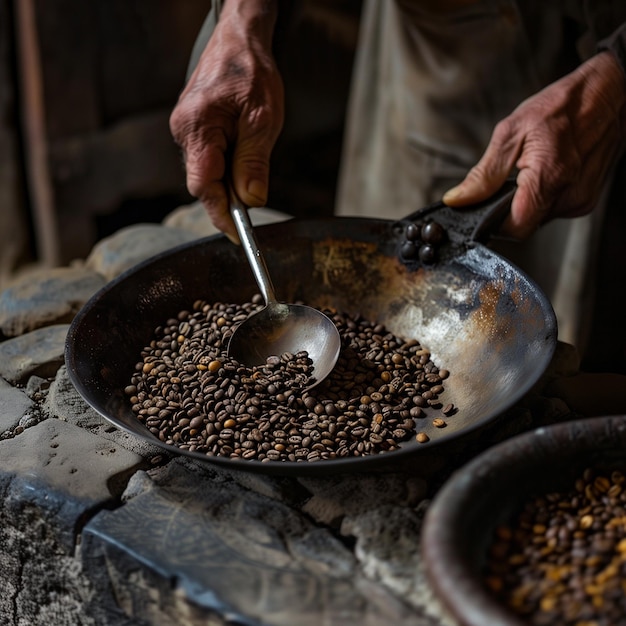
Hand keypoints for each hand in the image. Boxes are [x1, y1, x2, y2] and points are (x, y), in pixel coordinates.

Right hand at [169, 1, 283, 240]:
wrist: (239, 39)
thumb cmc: (253, 71)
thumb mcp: (263, 118)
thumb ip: (254, 161)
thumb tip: (252, 200)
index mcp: (197, 127)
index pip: (204, 185)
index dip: (221, 213)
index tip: (238, 235)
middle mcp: (183, 131)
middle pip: (204, 183)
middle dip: (229, 199)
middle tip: (254, 205)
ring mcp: (185, 130)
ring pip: (207, 172)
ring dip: (230, 181)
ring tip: (252, 162)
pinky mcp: (193, 129)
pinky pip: (208, 159)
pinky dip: (226, 167)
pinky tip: (242, 155)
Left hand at [442, 51, 625, 238]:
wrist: (610, 94)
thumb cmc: (561, 106)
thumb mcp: (511, 132)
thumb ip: (484, 174)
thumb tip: (458, 199)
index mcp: (549, 178)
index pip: (514, 228)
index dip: (494, 223)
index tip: (484, 208)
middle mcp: (569, 196)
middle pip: (525, 224)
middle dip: (509, 208)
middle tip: (509, 178)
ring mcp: (580, 201)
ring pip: (538, 218)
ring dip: (527, 200)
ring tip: (530, 170)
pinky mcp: (586, 200)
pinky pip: (553, 209)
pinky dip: (543, 196)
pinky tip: (545, 172)